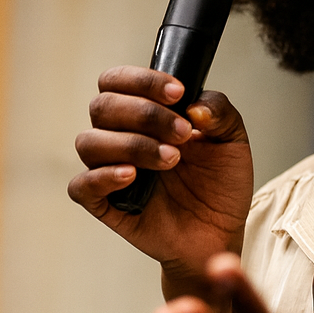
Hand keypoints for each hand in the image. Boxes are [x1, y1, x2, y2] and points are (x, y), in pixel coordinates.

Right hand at [69, 68, 253, 297]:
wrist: (221, 231)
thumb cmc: (220, 183)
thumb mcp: (232, 141)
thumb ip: (219, 112)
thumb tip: (194, 104)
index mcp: (142, 113)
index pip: (117, 81)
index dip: (142, 81)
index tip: (177, 93)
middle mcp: (119, 136)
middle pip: (103, 107)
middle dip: (145, 114)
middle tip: (182, 135)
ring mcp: (109, 169)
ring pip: (89, 142)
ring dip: (131, 145)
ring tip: (170, 159)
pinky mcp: (105, 204)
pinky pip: (81, 186)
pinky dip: (102, 177)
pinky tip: (132, 176)